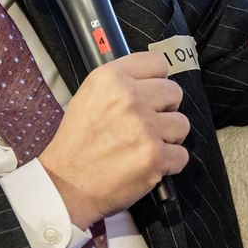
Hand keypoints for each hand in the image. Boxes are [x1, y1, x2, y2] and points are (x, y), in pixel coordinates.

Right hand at [39, 52, 189, 228]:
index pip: (158, 63)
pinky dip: (169, 163)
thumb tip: (152, 80)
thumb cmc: (77, 143)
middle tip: (146, 125)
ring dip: (168, 137)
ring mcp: (144, 127)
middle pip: (174, 92)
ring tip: (145, 146)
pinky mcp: (154, 156)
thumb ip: (120, 83)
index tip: (152, 94)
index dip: (157, 81)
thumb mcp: (88, 96)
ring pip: (182, 124)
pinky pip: (181, 154)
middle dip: (164, 110)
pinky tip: (148, 164)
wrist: (66, 184)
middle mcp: (129, 98)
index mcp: (111, 78)